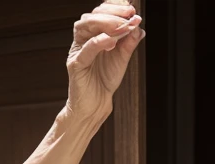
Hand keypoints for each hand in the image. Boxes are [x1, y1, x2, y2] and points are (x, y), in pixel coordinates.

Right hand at [66, 2, 144, 121]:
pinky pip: (87, 48)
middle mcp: (84, 37)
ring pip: (86, 26)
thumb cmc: (105, 79)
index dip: (116, 6)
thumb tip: (138, 26)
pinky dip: (100, 41)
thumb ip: (129, 41)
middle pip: (93, 15)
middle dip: (114, 13)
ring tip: (123, 27)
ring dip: (106, 23)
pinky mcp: (76, 64)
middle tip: (131, 16)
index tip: (132, 9)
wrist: (96, 104)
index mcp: (94, 32)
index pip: (101, 10)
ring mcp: (78, 49)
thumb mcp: (123, 57)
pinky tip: (113, 42)